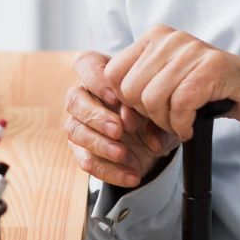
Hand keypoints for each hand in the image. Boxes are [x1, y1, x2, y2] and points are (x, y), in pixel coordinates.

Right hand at [64, 51, 178, 188]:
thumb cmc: (155, 113)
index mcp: (103, 75)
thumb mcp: (165, 112)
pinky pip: (87, 161)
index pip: (85, 64)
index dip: (94, 79)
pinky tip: (132, 175)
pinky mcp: (84, 151)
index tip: (115, 96)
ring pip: (75, 130)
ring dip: (99, 143)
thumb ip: (158, 119)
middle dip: (96, 115)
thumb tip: (152, 137)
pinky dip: (110, 171)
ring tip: (123, 153)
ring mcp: (81, 124)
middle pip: (74, 99)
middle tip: (119, 129)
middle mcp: (86, 97)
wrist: (156, 142)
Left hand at [104, 25, 239, 141]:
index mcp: (154, 37)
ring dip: (165, 123)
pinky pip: (180, 104)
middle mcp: (170, 38)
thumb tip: (122, 121)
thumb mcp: (166, 88)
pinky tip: (190, 127)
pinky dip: (182, 125)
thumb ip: (139, 100)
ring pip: (153, 98)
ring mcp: (192, 49)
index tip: (142, 116)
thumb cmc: (208, 91)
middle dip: (146, 116)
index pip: (112, 74)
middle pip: (130, 89)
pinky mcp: (212, 67)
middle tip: (167, 121)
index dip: (123, 103)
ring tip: (180, 124)